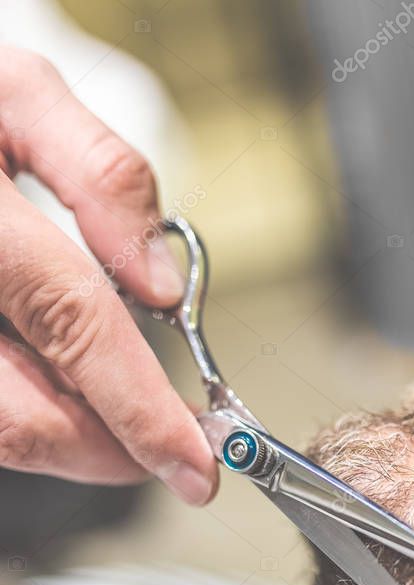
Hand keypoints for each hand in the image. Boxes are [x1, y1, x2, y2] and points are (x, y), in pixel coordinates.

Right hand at [0, 46, 217, 503]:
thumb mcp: (18, 94)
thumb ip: (101, 174)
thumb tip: (161, 285)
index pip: (71, 321)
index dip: (140, 405)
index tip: (194, 460)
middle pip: (22, 413)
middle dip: (108, 448)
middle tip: (165, 452)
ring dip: (66, 441)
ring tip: (114, 417)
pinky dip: (25, 413)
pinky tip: (53, 386)